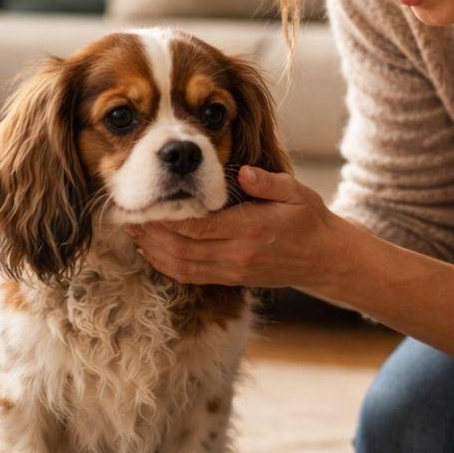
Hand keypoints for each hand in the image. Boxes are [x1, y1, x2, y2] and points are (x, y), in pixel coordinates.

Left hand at [127, 166, 349, 289]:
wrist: (323, 258)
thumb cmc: (309, 220)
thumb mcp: (296, 192)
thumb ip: (268, 183)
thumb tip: (245, 173)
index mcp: (250, 230)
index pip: (198, 227)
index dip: (167, 219)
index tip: (147, 202)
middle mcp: (237, 255)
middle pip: (181, 249)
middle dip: (152, 234)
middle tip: (130, 215)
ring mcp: (232, 271)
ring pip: (181, 267)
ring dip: (154, 251)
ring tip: (135, 230)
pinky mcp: (230, 280)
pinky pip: (190, 276)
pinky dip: (166, 265)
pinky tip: (152, 249)